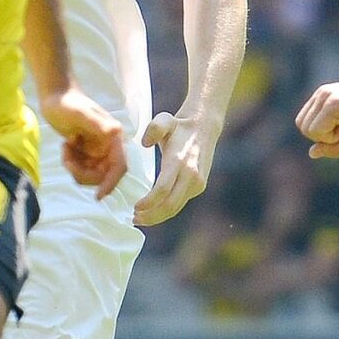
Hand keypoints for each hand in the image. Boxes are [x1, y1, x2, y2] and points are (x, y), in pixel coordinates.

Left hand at [39, 85, 126, 198]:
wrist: (54, 96)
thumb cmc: (66, 102)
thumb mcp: (79, 113)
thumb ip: (97, 123)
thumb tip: (115, 131)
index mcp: (113, 137)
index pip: (119, 166)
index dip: (111, 183)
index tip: (98, 196)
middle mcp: (109, 145)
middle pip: (104, 175)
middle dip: (84, 173)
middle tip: (67, 161)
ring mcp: (98, 150)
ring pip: (91, 175)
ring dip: (75, 168)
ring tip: (65, 150)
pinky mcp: (88, 153)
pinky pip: (82, 169)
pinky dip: (71, 164)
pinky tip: (65, 147)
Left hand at [131, 107, 216, 226]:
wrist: (204, 127)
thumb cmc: (179, 126)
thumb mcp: (165, 120)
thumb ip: (154, 128)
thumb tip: (145, 143)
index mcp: (179, 161)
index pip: (163, 189)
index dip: (149, 202)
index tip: (135, 208)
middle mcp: (191, 174)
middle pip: (170, 205)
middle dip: (151, 216)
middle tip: (134, 219)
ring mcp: (197, 182)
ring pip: (176, 207)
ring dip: (158, 216)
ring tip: (142, 218)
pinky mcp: (199, 186)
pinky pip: (181, 202)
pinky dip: (167, 210)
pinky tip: (154, 210)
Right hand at [297, 73, 338, 159]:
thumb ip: (335, 150)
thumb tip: (312, 153)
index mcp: (334, 104)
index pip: (313, 132)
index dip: (330, 139)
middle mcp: (324, 94)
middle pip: (304, 127)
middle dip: (324, 135)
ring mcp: (321, 91)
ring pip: (302, 121)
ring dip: (321, 129)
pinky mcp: (322, 92)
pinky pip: (308, 115)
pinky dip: (320, 122)